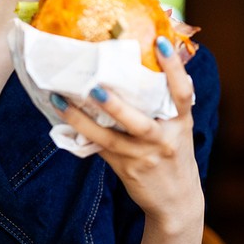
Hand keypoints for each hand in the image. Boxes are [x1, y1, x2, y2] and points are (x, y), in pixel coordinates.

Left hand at [51, 37, 202, 232]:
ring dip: (82, 120)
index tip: (161, 42)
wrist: (176, 201)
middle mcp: (163, 139)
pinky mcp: (125, 168)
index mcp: (180, 123)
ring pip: (109, 138)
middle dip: (116, 106)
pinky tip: (62, 117)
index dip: (174, 67)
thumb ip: (162, 104)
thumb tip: (136, 67)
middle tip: (94, 88)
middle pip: (139, 122)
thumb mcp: (177, 129)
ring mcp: (142, 156)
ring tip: (61, 100)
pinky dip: (80, 132)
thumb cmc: (172, 155)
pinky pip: (99, 147)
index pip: (182, 92)